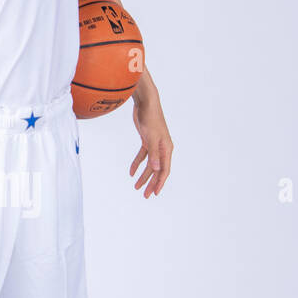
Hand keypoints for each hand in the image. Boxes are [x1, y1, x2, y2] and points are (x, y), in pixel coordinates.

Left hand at [129, 82, 173, 197]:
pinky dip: (137, 163)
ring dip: (143, 175)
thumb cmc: (151, 118)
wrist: (146, 103)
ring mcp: (155, 144)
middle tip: (145, 195)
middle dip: (151, 183)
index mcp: (167, 148)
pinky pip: (143, 155)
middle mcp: (162, 148)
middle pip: (157, 170)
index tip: (155, 193)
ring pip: (150, 164)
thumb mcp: (151, 137)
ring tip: (136, 186)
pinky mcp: (147, 140)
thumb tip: (155, 168)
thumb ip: (153, 154)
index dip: (160, 182)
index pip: (164, 170)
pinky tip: (131, 172)